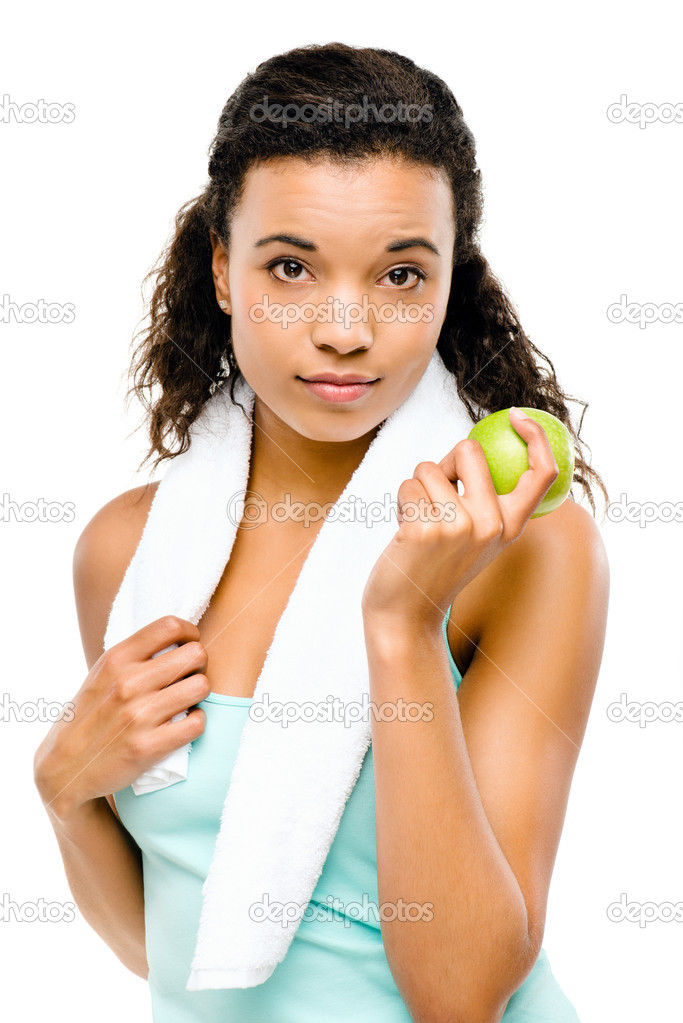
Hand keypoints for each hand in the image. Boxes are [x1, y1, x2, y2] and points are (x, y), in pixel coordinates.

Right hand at [33, 616, 210, 819]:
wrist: (65, 767)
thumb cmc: (90, 716)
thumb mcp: (102, 675)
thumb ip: (135, 656)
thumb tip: (180, 639)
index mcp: (116, 659)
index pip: (170, 626)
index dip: (190, 633)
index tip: (188, 645)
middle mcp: (128, 683)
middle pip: (194, 654)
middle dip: (199, 665)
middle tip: (188, 677)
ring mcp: (138, 715)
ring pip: (201, 687)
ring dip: (199, 694)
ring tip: (187, 701)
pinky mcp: (148, 747)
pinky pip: (196, 723)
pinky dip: (196, 723)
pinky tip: (184, 724)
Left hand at [361, 408, 559, 629]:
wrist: (406, 613)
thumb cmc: (434, 565)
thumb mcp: (474, 537)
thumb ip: (482, 501)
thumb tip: (468, 449)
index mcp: (511, 526)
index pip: (542, 473)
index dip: (536, 437)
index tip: (517, 416)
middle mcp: (492, 525)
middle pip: (468, 451)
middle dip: (443, 464)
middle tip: (435, 497)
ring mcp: (460, 527)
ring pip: (428, 468)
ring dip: (416, 489)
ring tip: (419, 524)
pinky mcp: (425, 529)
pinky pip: (407, 486)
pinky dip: (401, 502)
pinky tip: (405, 534)